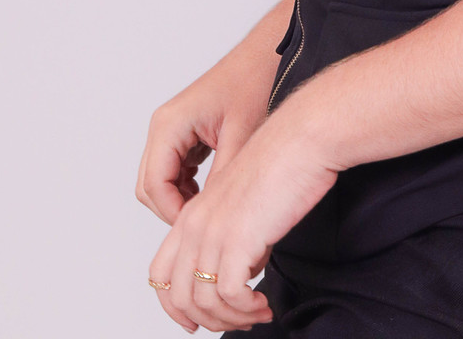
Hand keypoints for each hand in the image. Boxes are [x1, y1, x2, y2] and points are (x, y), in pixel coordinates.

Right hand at [136, 48, 275, 227]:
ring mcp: (173, 128)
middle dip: (173, 210)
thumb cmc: (257, 82)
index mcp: (170, 124)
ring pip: (161, 180)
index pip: (154, 186)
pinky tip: (215, 192)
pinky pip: (176, 170)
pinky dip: (189, 187)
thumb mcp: (242, 137)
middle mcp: (164, 126)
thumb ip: (221, 180)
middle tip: (206, 226)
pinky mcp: (186, 132)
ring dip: (181, 200)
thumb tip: (215, 223)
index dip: (174, 215)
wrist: (269, 53)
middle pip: (150, 187)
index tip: (200, 231)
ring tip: (213, 212)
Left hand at [148, 105, 337, 331]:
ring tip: (256, 314)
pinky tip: (264, 305)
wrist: (302, 141)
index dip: (174, 306)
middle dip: (206, 320)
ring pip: (202, 303)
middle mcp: (196, 225)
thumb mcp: (244, 205)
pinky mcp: (238, 240)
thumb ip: (234, 238)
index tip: (198, 321)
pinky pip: (229, 296)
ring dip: (231, 319)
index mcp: (192, 214)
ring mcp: (214, 232)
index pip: (160, 273)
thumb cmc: (282, 166)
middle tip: (238, 321)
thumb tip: (241, 274)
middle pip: (176, 296)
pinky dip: (246, 310)